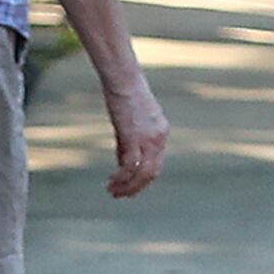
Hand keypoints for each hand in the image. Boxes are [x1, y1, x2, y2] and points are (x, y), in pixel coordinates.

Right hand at [102, 71, 168, 198]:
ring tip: (113, 191)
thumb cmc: (124, 95)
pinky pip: (130, 166)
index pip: (157, 164)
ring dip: (128, 186)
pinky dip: (121, 177)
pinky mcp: (134, 137)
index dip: (143, 180)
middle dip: (137, 188)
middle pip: (152, 173)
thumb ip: (128, 143)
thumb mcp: (131, 121)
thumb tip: (123, 164)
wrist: (123, 78)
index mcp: (161, 132)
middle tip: (121, 195)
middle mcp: (159, 138)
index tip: (130, 187)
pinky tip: (111, 181)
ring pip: (142, 174)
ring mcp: (148, 139)